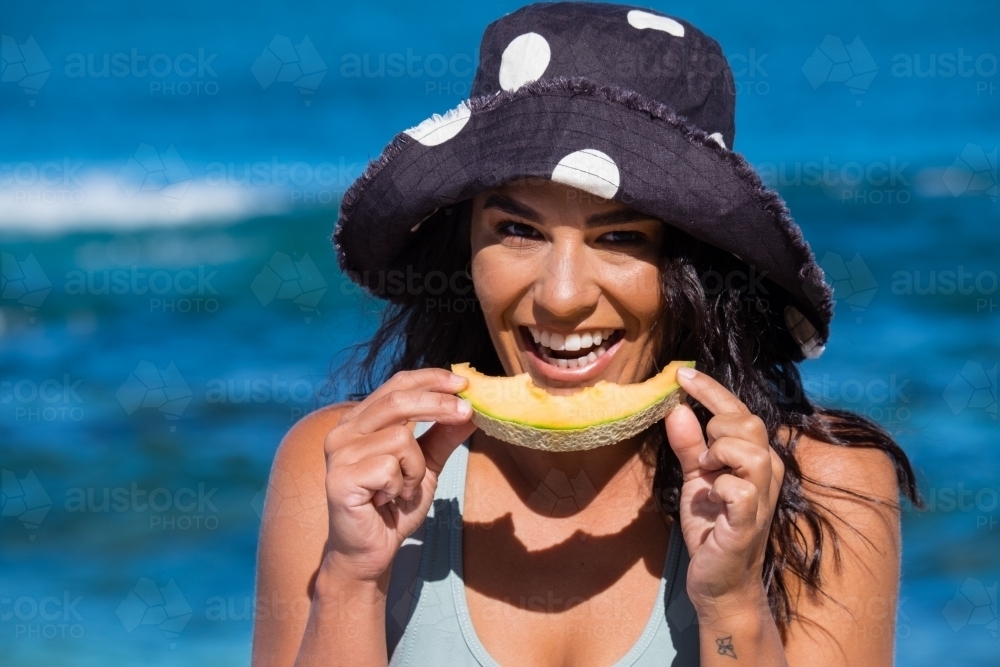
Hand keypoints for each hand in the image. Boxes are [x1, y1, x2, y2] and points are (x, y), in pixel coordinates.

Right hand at [322, 369, 477, 583]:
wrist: (370, 552)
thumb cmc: (393, 507)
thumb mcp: (425, 466)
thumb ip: (442, 437)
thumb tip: (470, 409)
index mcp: (361, 420)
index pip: (397, 384)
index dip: (431, 379)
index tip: (463, 382)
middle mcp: (344, 430)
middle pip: (398, 400)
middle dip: (438, 404)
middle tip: (466, 412)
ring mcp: (339, 453)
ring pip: (400, 439)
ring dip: (415, 469)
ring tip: (402, 489)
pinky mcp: (340, 478)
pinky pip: (390, 467)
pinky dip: (401, 486)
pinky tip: (387, 500)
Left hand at [665, 367, 784, 613]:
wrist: (719, 581)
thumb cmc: (712, 527)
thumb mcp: (694, 478)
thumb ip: (688, 445)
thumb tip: (675, 408)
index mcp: (754, 457)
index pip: (739, 411)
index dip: (711, 390)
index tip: (681, 373)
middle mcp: (765, 472)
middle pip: (747, 422)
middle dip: (715, 427)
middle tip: (701, 455)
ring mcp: (761, 496)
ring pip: (748, 450)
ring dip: (719, 454)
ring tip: (707, 474)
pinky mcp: (750, 521)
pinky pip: (741, 488)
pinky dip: (720, 486)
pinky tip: (712, 497)